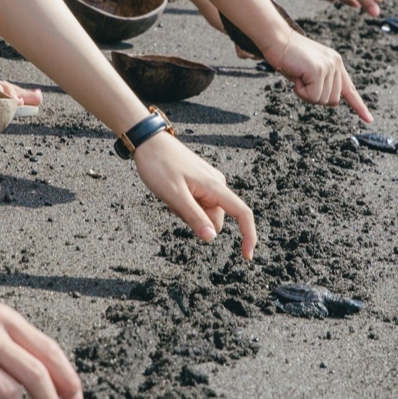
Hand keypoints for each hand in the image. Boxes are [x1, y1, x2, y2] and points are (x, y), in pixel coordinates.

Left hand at [130, 131, 257, 259]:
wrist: (148, 142)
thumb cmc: (159, 165)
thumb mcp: (175, 196)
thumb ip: (194, 217)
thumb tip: (212, 238)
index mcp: (216, 187)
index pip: (242, 213)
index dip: (248, 235)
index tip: (247, 256)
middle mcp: (217, 185)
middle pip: (215, 219)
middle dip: (196, 220)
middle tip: (175, 204)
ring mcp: (208, 183)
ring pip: (203, 213)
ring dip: (187, 212)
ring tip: (171, 195)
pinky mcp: (200, 182)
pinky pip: (196, 204)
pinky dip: (184, 205)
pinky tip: (172, 191)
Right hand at [262, 29, 372, 122]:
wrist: (277, 39)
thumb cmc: (288, 56)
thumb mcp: (309, 71)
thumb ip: (322, 83)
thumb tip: (331, 101)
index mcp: (336, 63)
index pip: (349, 89)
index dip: (359, 106)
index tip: (368, 119)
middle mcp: (336, 64)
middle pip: (332, 100)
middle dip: (315, 97)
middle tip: (302, 82)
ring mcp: (329, 67)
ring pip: (321, 100)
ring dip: (306, 93)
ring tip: (299, 75)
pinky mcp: (319, 71)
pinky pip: (312, 96)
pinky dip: (301, 91)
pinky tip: (297, 76)